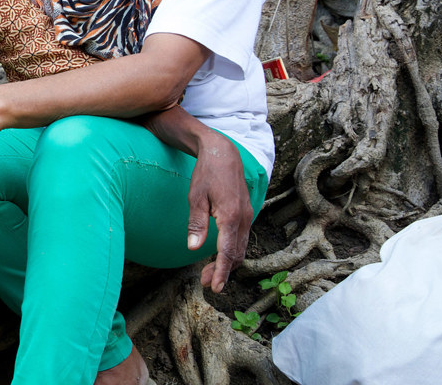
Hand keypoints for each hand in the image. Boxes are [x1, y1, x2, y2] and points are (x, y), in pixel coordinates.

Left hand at [187, 131, 252, 292]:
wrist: (223, 153)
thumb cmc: (207, 174)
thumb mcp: (195, 198)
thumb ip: (196, 224)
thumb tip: (194, 248)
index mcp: (231, 217)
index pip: (228, 252)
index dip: (222, 272)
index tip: (216, 288)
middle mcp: (244, 219)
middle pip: (236, 254)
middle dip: (223, 271)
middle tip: (207, 283)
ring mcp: (247, 216)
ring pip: (241, 247)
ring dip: (227, 263)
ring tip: (210, 273)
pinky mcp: (246, 213)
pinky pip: (242, 238)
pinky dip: (232, 250)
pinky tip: (219, 255)